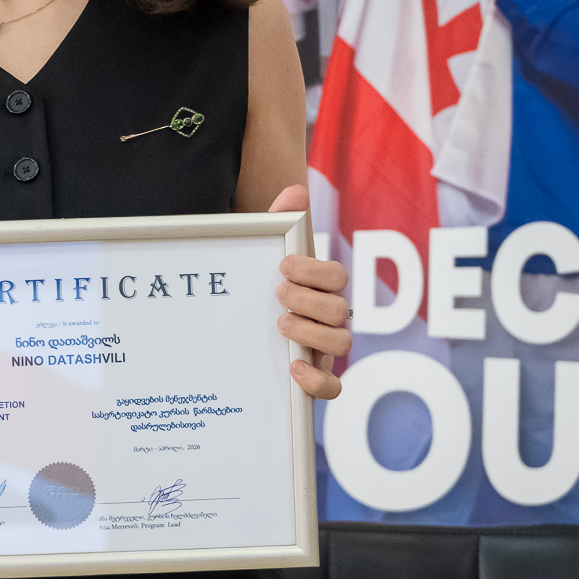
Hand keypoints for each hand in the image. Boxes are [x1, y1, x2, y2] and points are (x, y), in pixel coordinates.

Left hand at [267, 185, 351, 398]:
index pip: (336, 277)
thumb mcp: (263, 256)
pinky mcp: (315, 378)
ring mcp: (324, 349)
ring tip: (280, 325)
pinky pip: (333, 387)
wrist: (236, 331)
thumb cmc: (259, 288)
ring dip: (313, 332)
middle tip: (278, 294)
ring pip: (342, 343)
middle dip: (309, 299)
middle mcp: (329, 318)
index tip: (284, 265)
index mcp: (320, 289)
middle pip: (340, 310)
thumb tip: (296, 191)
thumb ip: (280, 222)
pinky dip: (318, 380)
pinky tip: (294, 368)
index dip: (315, 271)